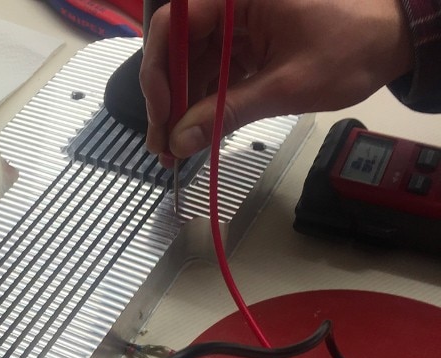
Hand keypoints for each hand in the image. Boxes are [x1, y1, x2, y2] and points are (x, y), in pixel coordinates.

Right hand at [141, 0, 413, 160]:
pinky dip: (202, 103)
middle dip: (167, 100)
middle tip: (162, 146)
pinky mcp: (245, 43)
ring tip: (177, 149)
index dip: (159, 74)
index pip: (174, 27)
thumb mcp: (285, 85)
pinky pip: (211, 72)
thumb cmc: (351, 48)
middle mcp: (232, 5)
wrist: (393, 38)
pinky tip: (196, 132)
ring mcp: (237, 24)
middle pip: (177, 49)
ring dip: (181, 108)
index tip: (161, 117)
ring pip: (191, 65)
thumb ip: (227, 112)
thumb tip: (180, 140)